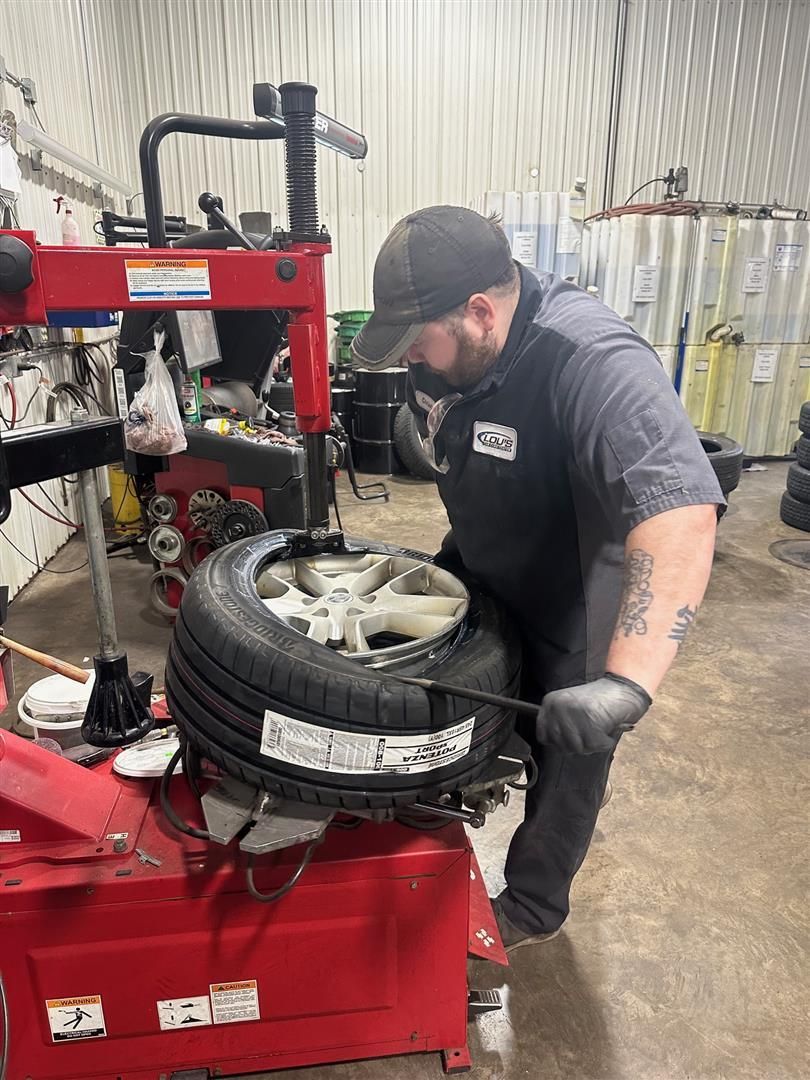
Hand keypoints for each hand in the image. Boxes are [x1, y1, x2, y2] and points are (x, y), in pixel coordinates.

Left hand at [535, 674, 651, 754]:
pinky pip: (594, 745)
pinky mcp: (590, 721)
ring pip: (578, 747)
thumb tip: (553, 744)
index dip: (559, 742)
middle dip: (579, 744)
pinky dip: (605, 742)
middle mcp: (559, 707)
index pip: (542, 735)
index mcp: (551, 702)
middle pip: (561, 745)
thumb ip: (559, 723)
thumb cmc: (601, 700)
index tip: (572, 737)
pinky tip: (607, 728)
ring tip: (599, 728)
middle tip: (591, 732)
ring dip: (593, 744)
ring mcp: (573, 713)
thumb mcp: (571, 707)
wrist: (623, 688)